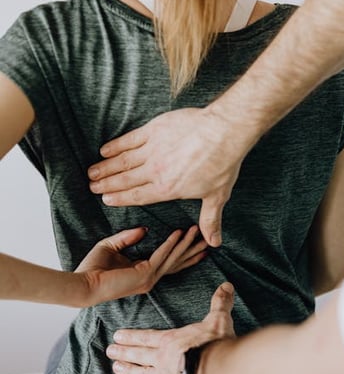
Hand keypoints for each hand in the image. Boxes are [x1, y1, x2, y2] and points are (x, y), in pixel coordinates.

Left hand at [75, 225, 206, 306]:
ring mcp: (149, 278)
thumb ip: (128, 237)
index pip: (168, 262)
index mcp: (143, 274)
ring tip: (198, 231)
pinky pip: (162, 255)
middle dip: (193, 250)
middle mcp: (150, 278)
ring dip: (186, 243)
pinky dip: (171, 243)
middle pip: (177, 262)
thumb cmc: (92, 268)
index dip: (183, 253)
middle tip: (208, 239)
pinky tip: (179, 233)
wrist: (83, 284)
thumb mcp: (111, 246)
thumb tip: (145, 229)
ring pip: (173, 258)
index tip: (196, 242)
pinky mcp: (144, 275)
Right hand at [88, 107, 246, 246]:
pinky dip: (115, 145)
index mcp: (167, 189)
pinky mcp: (153, 130)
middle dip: (106, 184)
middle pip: (125, 180)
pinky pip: (129, 139)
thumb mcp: (217, 196)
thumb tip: (215, 243)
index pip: (138, 196)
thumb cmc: (222, 164)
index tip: (106, 200)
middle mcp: (155, 171)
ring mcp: (152, 150)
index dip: (120, 198)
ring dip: (105, 167)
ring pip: (122, 161)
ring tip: (92, 172)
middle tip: (92, 186)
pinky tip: (105, 150)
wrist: (223, 132)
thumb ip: (210, 220)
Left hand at [106, 282, 235, 373]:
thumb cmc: (216, 345)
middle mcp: (162, 359)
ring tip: (116, 368)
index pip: (146, 337)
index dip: (131, 336)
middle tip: (109, 351)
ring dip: (128, 370)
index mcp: (171, 341)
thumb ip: (220, 304)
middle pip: (139, 354)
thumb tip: (227, 285)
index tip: (117, 335)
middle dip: (123, 352)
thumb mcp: (218, 320)